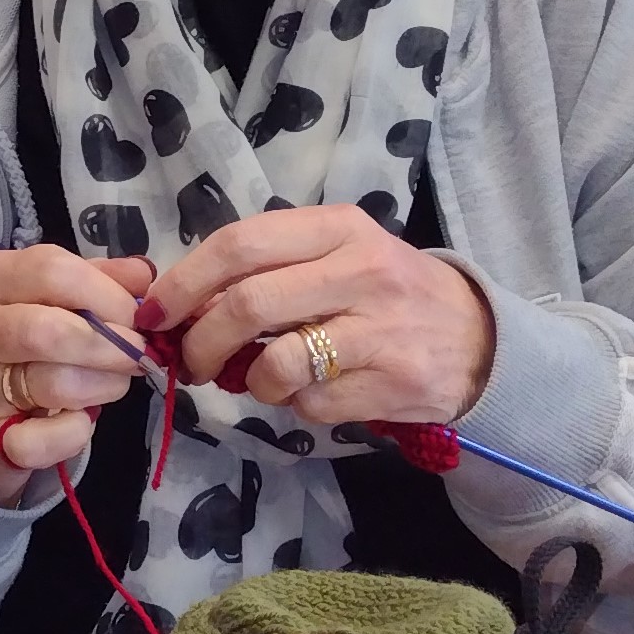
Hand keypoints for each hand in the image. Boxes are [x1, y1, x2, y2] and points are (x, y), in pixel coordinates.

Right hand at [0, 244, 158, 505]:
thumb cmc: (25, 341)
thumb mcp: (55, 296)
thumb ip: (99, 279)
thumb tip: (143, 275)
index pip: (53, 271)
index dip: (108, 295)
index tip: (135, 317)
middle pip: (48, 330)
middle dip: (111, 345)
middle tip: (137, 354)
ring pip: (54, 384)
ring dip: (104, 386)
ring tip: (114, 384)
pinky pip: (43, 440)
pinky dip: (75, 434)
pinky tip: (81, 421)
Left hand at [144, 207, 493, 428]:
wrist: (478, 338)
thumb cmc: (386, 293)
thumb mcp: (336, 258)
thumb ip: (268, 270)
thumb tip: (182, 306)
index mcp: (339, 228)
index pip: (241, 244)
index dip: (184, 282)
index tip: (156, 314)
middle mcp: (362, 270)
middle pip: (248, 305)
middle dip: (201, 343)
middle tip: (191, 363)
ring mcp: (381, 329)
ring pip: (278, 364)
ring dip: (252, 382)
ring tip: (262, 379)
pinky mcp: (395, 382)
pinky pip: (312, 405)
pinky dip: (298, 406)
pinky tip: (319, 392)